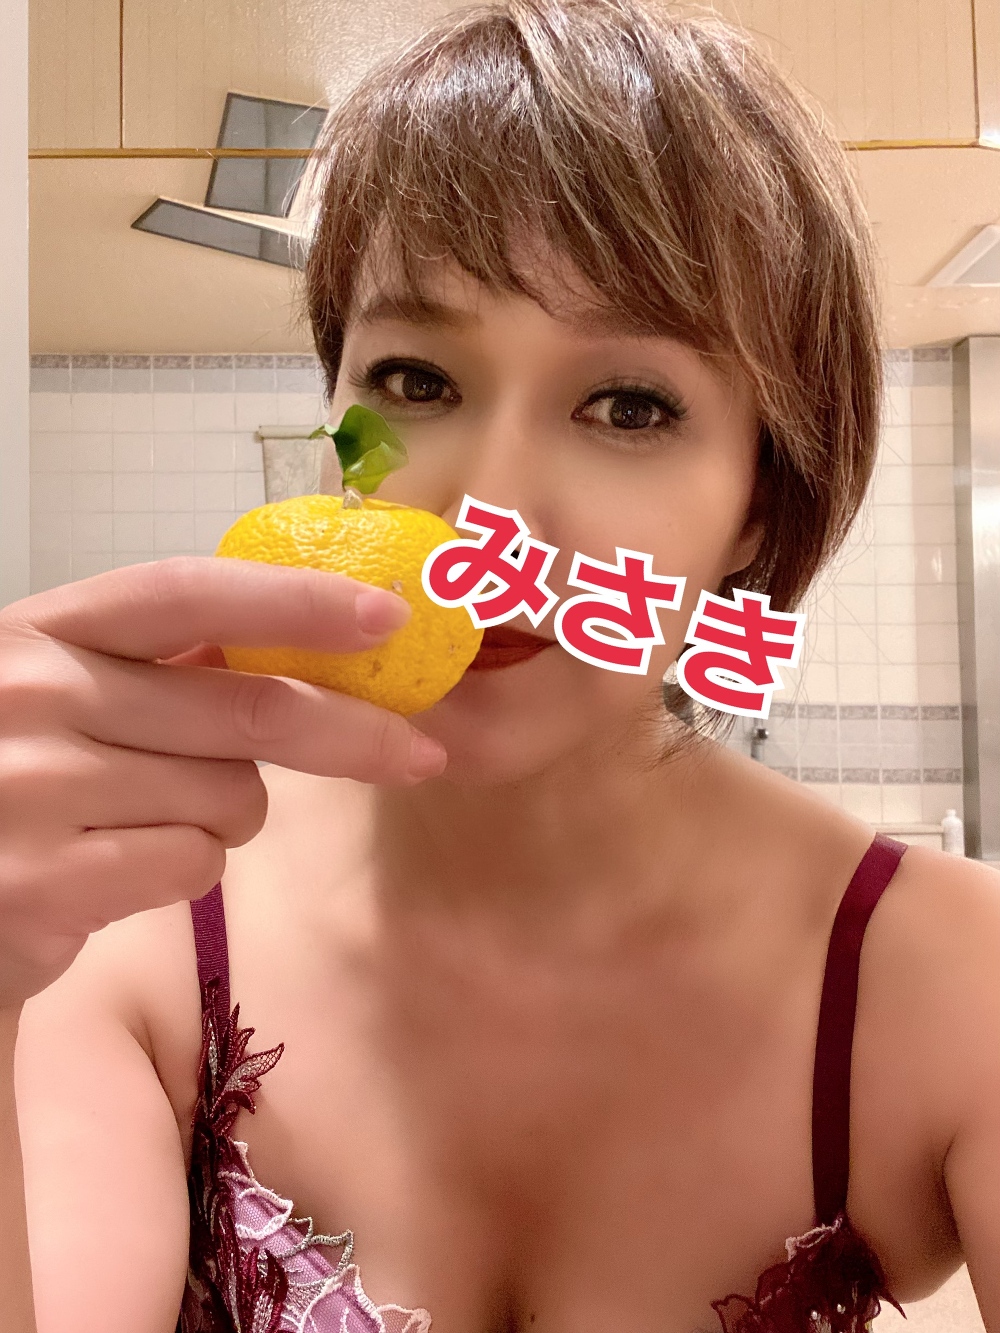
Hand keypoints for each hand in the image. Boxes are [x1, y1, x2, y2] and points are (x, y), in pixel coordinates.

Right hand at [0, 557, 445, 1008]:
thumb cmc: (6, 771)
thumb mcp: (55, 690)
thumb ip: (155, 667)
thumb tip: (304, 644)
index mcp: (41, 630)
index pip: (185, 594)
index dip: (295, 600)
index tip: (387, 616)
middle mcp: (33, 697)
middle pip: (246, 709)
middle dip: (353, 734)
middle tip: (417, 752)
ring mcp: (34, 791)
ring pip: (231, 796)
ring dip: (230, 813)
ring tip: (152, 815)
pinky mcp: (46, 886)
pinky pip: (192, 865)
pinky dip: (185, 868)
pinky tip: (117, 866)